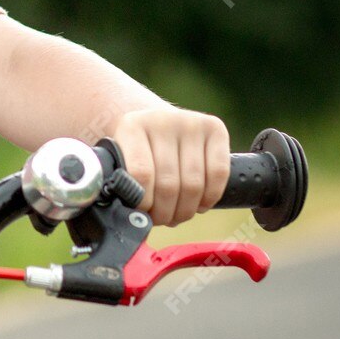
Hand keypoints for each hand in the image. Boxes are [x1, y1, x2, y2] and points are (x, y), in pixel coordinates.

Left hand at [104, 106, 230, 226]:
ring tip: (177, 214)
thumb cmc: (137, 153)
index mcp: (131, 127)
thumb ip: (123, 185)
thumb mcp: (121, 162)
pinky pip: (218, 174)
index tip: (142, 212)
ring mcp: (191, 122)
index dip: (143, 203)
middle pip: (169, 184)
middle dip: (165, 213)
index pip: (141, 175)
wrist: (157, 126)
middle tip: (161, 219)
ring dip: (185, 210)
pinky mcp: (215, 129)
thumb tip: (132, 219)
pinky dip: (209, 198)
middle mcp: (162, 120)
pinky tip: (199, 204)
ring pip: (194, 184)